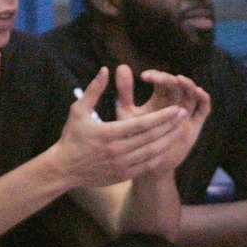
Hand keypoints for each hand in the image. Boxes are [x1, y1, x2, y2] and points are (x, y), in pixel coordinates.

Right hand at [55, 68, 194, 186]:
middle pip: (151, 138)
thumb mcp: (78, 110)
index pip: (142, 124)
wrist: (62, 169)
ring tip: (181, 128)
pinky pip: (145, 166)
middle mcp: (117, 151)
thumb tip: (106, 69)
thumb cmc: (71, 137)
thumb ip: (94, 90)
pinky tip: (167, 146)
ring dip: (168, 140)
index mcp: (108, 133)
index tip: (177, 108)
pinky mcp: (121, 176)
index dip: (162, 117)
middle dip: (170, 125)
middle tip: (184, 114)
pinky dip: (158, 156)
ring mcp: (120, 165)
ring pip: (151, 153)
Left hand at [115, 66, 210, 172]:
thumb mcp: (127, 113)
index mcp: (160, 99)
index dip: (157, 76)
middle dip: (170, 79)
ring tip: (180, 79)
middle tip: (160, 78)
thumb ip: (125, 91)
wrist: (145, 164)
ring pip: (192, 93)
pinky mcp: (195, 125)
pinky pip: (204, 109)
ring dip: (189, 85)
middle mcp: (175, 103)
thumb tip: (120, 66)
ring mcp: (186, 114)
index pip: (163, 81)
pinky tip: (198, 92)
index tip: (144, 76)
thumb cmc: (133, 137)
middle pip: (179, 85)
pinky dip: (203, 99)